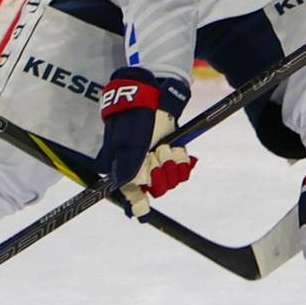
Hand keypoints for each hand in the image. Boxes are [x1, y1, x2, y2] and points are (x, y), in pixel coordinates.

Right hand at [97, 67, 194, 218]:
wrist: (152, 92)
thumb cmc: (134, 116)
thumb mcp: (128, 140)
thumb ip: (128, 164)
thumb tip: (122, 187)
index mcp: (124, 166)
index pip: (130, 193)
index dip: (137, 203)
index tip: (142, 211)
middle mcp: (141, 166)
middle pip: (155, 188)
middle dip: (159, 174)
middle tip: (157, 155)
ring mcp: (157, 159)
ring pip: (170, 179)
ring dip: (171, 165)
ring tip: (167, 148)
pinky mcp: (171, 151)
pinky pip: (182, 169)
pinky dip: (183, 163)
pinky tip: (180, 154)